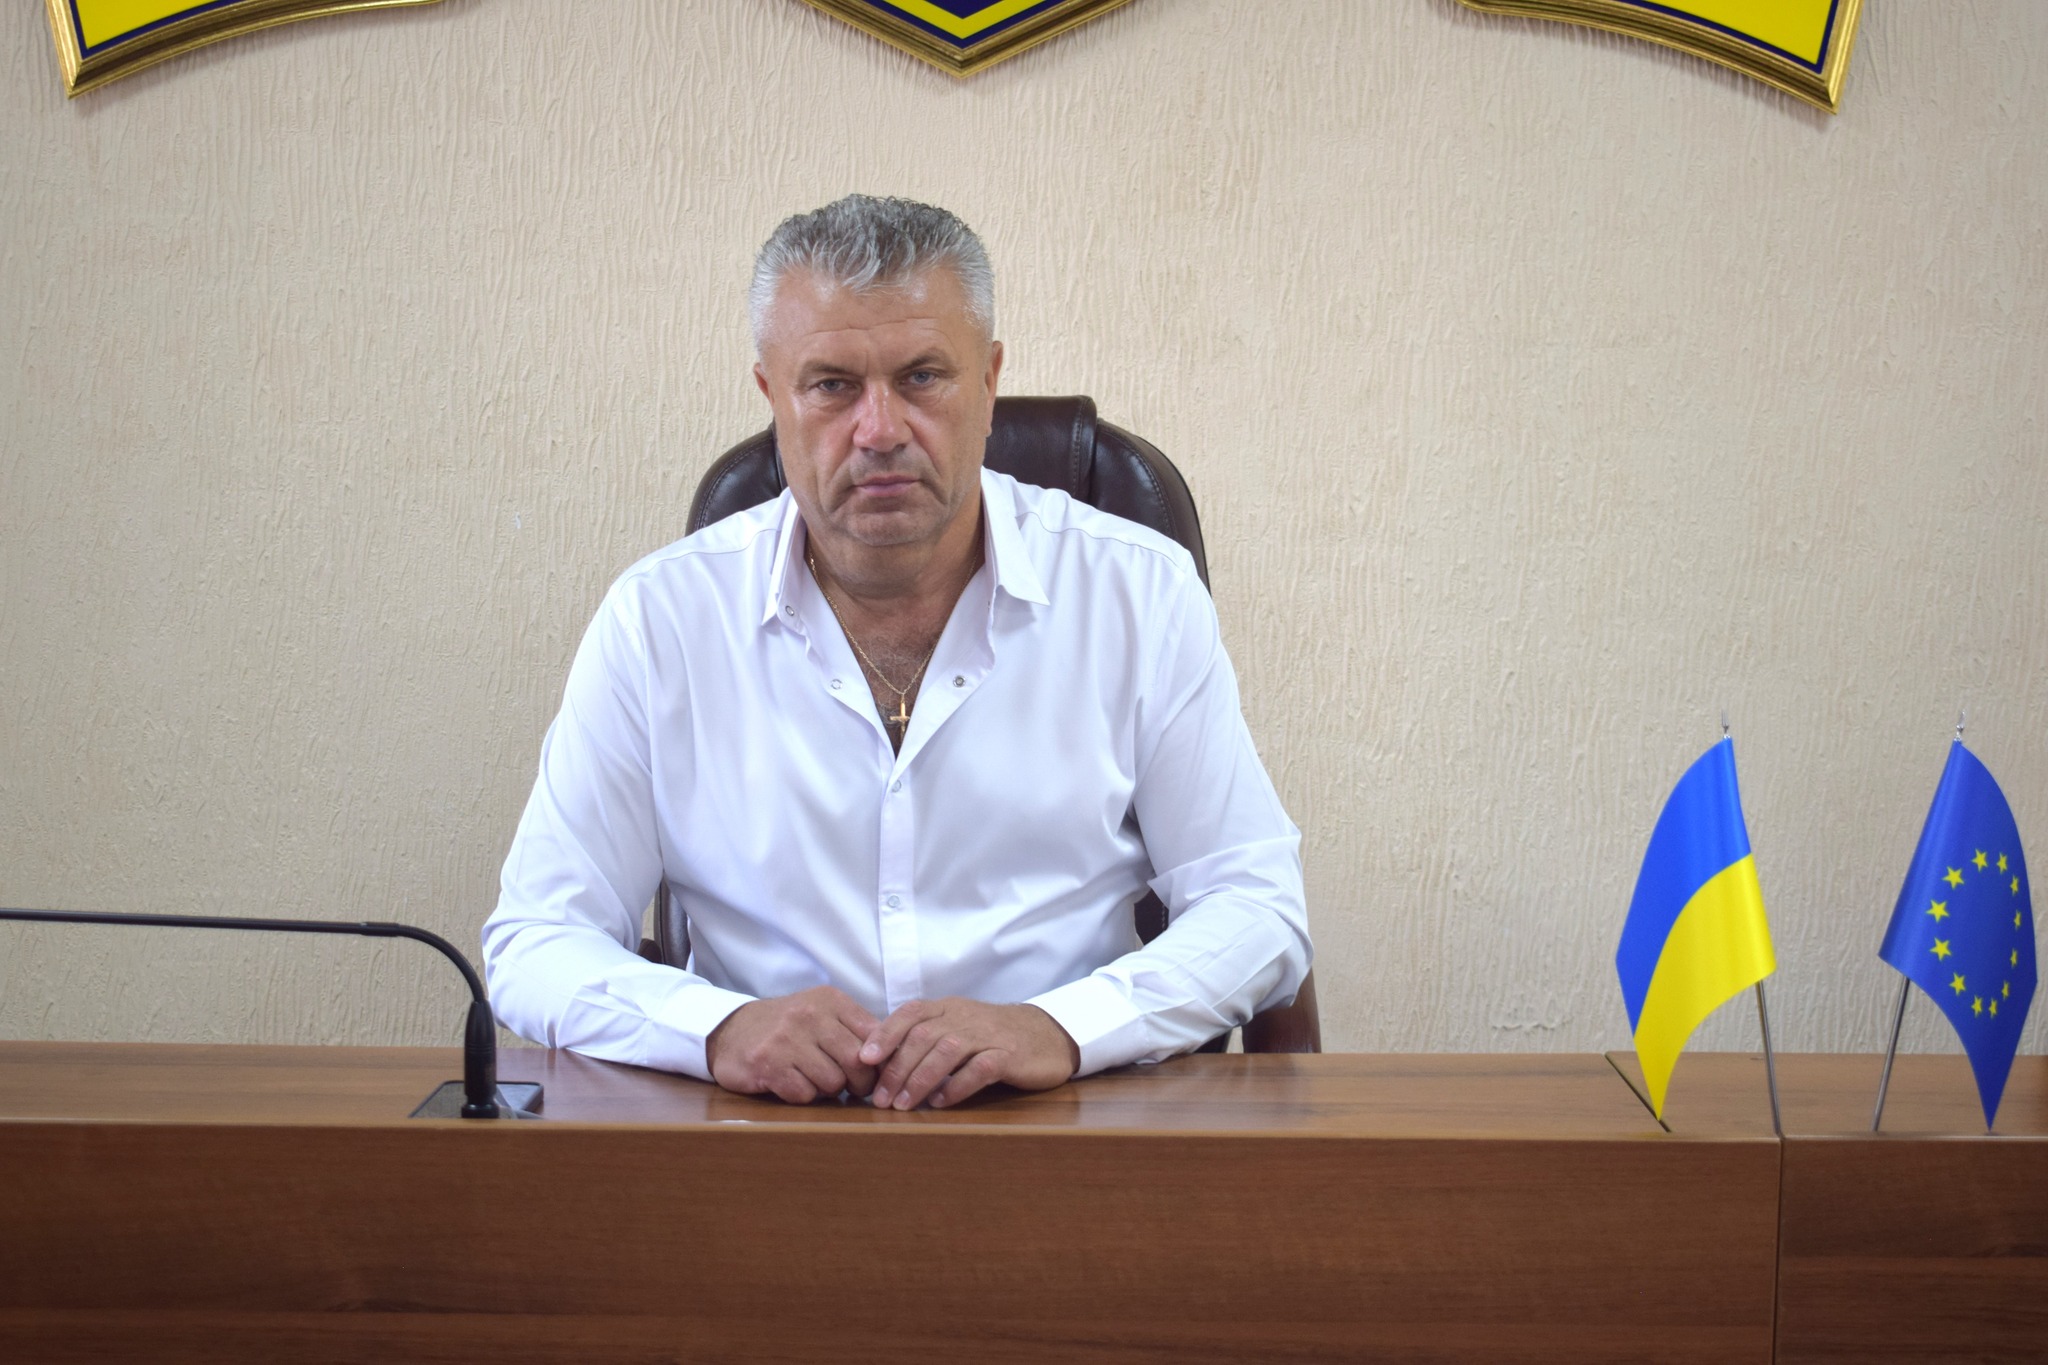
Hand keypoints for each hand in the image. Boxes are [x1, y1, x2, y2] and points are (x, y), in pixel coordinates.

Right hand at [704, 985, 879, 1102]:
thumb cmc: (789, 1027)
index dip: (879, 1062)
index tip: (874, 1073)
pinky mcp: (767, 1064)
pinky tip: (792, 1083)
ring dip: (827, 1090)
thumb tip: (895, 1059)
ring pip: (832, 1082)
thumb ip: (856, 1030)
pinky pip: (804, 1094)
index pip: (874, 1035)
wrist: (732, 1030)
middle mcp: (809, 1015)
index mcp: (830, 1001)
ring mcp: (787, 1039)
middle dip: (859, 1083)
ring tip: (815, 1079)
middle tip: (851, 1087)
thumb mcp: (823, 1014)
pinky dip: (803, 1096)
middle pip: (857, 1062)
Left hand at [861, 998, 1078, 1109]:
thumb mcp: (957, 1029)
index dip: (885, 1033)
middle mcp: (965, 1017)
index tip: (864, 1059)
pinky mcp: (1010, 1055)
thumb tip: (881, 1065)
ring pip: (947, 1051)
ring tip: (905, 1105)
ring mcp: (989, 1034)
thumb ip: (924, 1040)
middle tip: (881, 1099)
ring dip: (921, 1080)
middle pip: (923, 1036)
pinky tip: (942, 1102)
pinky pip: (980, 1068)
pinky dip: (958, 1086)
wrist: (1047, 1035)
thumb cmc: (992, 1037)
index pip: (910, 1013)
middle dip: (897, 1068)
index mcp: (948, 1008)